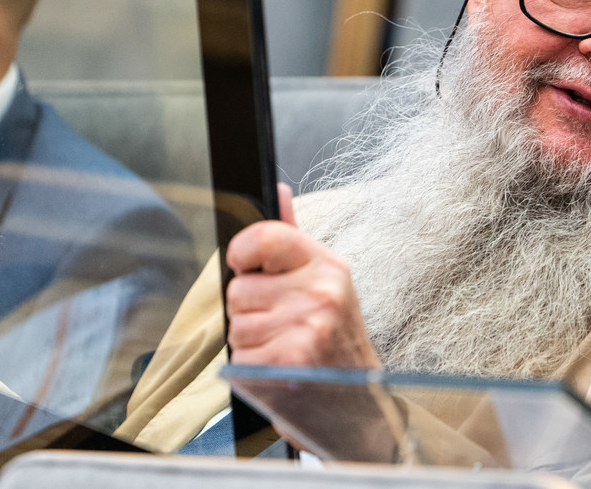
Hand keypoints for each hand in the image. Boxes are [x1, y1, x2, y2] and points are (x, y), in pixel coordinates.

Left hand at [225, 184, 380, 368]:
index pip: (266, 237)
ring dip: (250, 342)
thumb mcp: (324, 281)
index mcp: (327, 266)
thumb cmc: (334, 338)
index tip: (245, 265)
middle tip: (280, 325)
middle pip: (238, 289)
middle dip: (249, 311)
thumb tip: (278, 189)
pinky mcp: (286, 365)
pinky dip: (250, 370)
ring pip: (236, 327)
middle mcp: (320, 294)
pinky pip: (238, 359)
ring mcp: (305, 330)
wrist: (355, 402)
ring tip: (283, 348)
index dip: (242, 251)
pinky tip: (279, 370)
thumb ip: (292, 238)